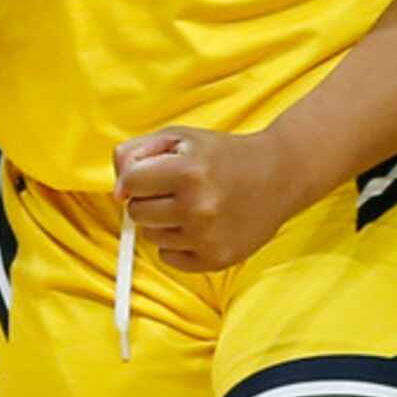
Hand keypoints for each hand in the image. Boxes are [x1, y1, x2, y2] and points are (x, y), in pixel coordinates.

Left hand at [114, 125, 302, 271]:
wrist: (279, 175)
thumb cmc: (224, 154)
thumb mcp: (181, 137)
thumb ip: (138, 152)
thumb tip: (117, 190)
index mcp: (188, 170)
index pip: (129, 183)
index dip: (134, 178)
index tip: (149, 175)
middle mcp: (197, 206)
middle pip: (136, 212)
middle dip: (148, 199)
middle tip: (175, 189)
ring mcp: (207, 236)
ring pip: (151, 236)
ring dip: (163, 222)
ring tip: (191, 206)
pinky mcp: (216, 259)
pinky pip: (169, 257)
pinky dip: (177, 244)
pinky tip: (200, 225)